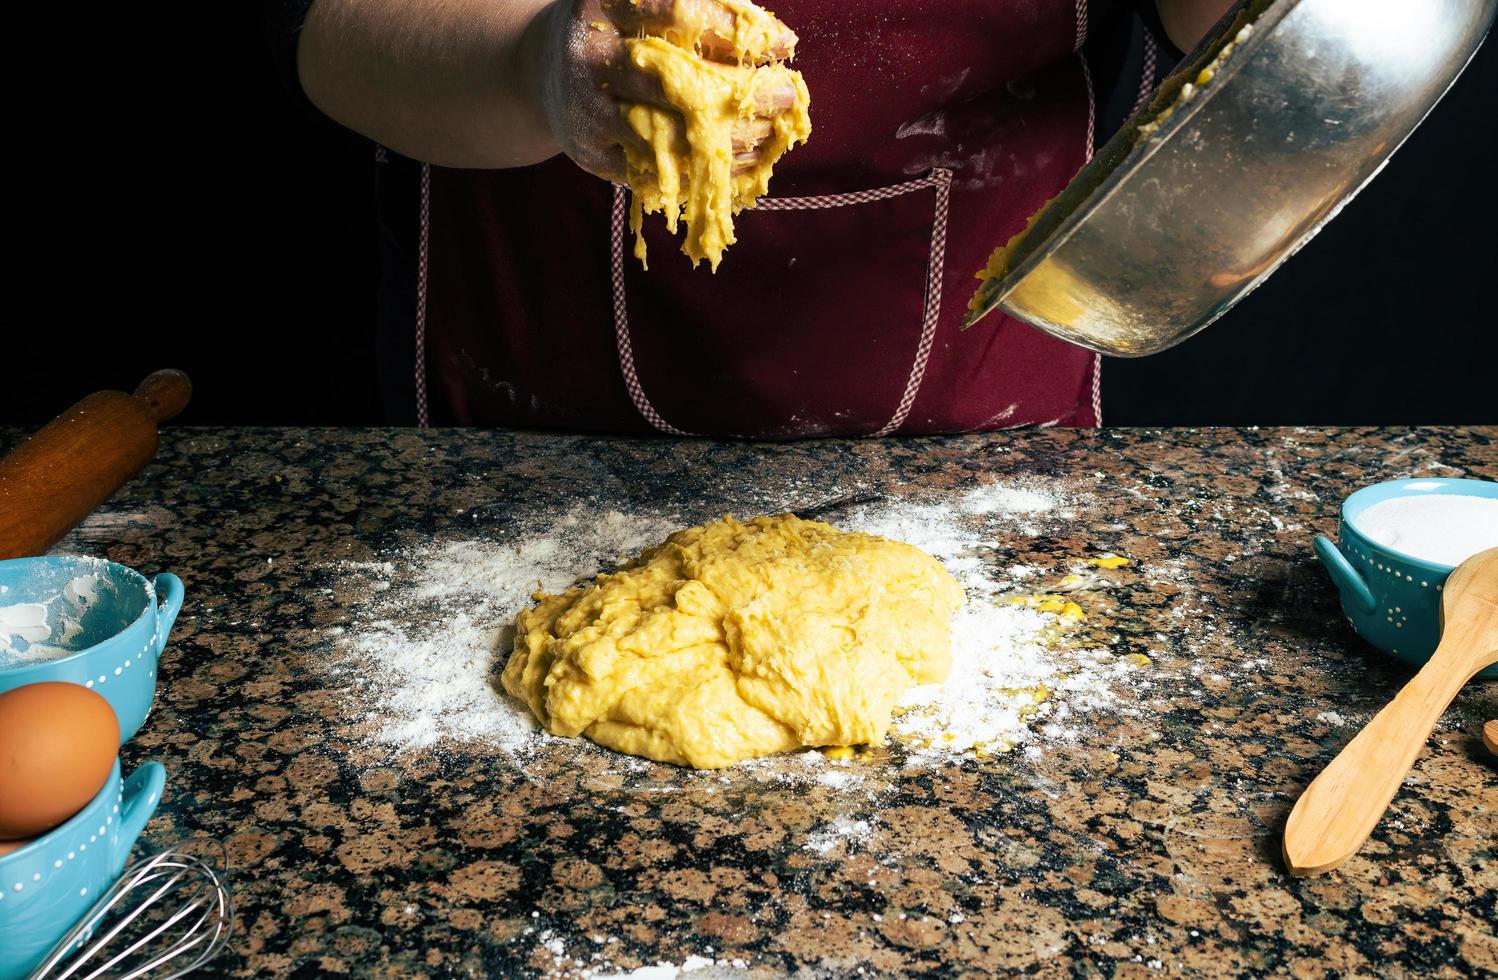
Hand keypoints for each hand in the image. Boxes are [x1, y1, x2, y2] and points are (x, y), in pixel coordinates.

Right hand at [524, 0, 800, 181]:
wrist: (541, 71)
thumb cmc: (618, 28)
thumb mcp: (641, 2)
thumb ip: (702, 9)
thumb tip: (775, 39)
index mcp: (603, 2)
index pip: (677, 11)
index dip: (734, 28)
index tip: (784, 43)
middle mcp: (589, 54)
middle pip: (674, 78)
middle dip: (739, 90)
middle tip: (789, 95)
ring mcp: (586, 107)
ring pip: (668, 131)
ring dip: (727, 138)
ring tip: (772, 133)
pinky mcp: (591, 152)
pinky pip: (657, 167)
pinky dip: (704, 169)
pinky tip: (741, 162)